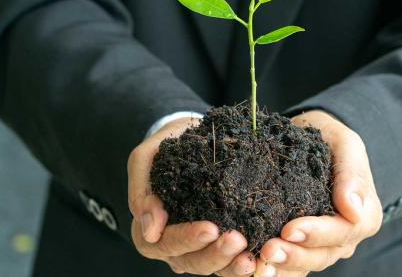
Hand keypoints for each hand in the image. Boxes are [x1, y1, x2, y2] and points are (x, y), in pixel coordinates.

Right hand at [128, 117, 255, 275]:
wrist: (193, 138)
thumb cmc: (167, 148)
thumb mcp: (146, 158)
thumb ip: (141, 188)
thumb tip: (150, 230)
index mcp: (150, 230)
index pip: (165, 243)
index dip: (186, 238)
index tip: (210, 228)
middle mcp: (173, 246)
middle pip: (191, 261)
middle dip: (215, 254)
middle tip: (238, 240)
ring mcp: (198, 248)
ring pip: (212, 266)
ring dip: (231, 264)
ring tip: (251, 255)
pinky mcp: (219, 244)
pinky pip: (230, 262)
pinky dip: (244, 264)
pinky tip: (260, 257)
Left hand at [254, 110, 382, 276]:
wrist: (309, 139)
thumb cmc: (329, 139)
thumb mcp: (345, 144)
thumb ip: (352, 173)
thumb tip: (352, 209)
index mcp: (363, 215)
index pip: (343, 231)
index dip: (317, 234)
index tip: (291, 229)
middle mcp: (344, 237)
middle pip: (322, 255)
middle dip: (294, 255)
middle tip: (267, 250)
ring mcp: (322, 245)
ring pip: (304, 265)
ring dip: (281, 267)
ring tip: (257, 264)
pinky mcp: (299, 247)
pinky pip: (288, 266)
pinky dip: (273, 269)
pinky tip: (252, 267)